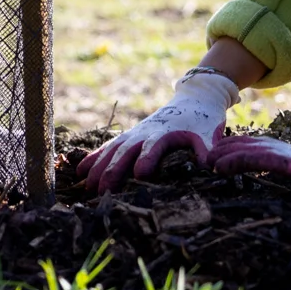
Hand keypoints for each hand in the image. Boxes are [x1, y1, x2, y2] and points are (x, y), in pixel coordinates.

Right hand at [76, 70, 239, 191]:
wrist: (194, 98)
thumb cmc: (203, 119)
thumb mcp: (208, 133)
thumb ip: (206, 150)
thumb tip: (210, 167)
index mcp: (164, 132)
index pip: (153, 146)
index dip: (147, 159)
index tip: (141, 175)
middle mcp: (144, 132)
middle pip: (125, 151)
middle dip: (113, 170)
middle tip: (102, 191)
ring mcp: (134, 133)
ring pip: (112, 150)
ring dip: (99, 168)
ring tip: (88, 187)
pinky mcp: (130, 136)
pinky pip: (109, 147)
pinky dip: (94, 158)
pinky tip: (81, 172)